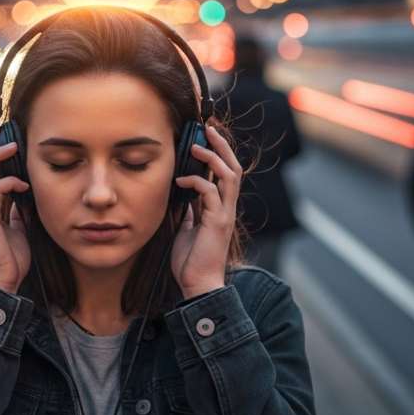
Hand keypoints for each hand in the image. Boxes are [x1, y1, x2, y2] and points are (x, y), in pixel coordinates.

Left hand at [170, 125, 239, 297]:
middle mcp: (226, 208)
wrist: (197, 286)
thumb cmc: (191, 262)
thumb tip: (182, 197)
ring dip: (213, 158)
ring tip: (197, 147)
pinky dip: (196, 182)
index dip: (218, 154)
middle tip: (208, 129)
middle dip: (222, 146)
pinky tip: (180, 182)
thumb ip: (189, 212)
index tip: (205, 137)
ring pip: (229, 176)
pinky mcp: (217, 222)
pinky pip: (211, 193)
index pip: (225, 174)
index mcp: (219, 209)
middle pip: (233, 168)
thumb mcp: (186, 230)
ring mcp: (224, 214)